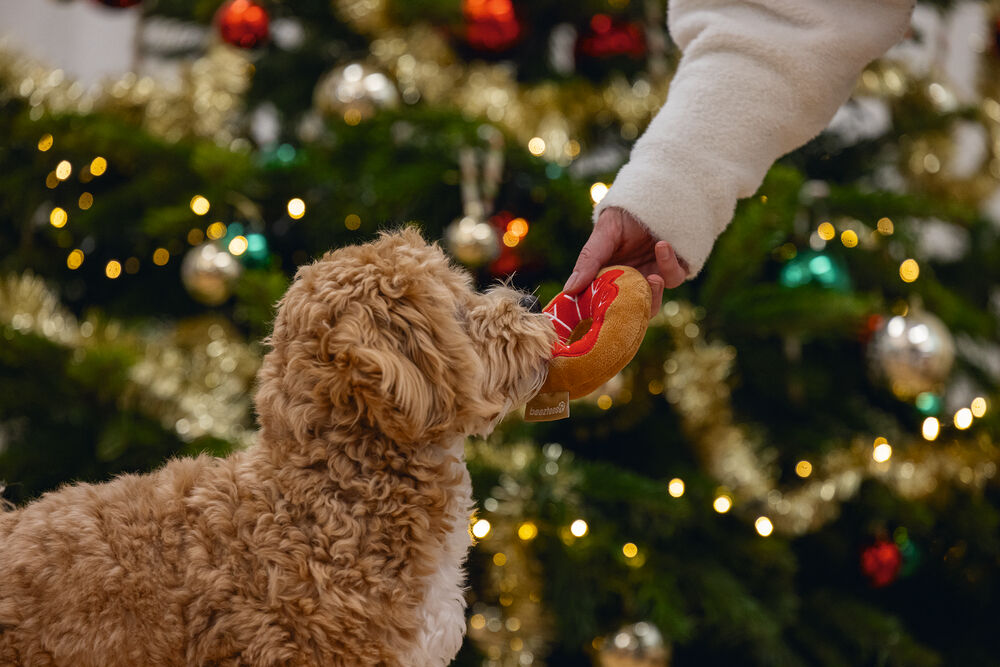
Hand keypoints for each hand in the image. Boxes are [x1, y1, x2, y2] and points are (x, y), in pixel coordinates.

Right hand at [564, 207, 686, 317]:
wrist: (653, 193)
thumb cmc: (622, 215)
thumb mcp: (602, 236)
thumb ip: (588, 262)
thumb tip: (568, 290)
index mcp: (610, 280)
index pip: (605, 307)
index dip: (601, 315)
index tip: (597, 315)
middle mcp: (632, 282)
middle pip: (631, 313)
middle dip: (633, 312)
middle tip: (632, 302)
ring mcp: (654, 277)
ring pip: (654, 302)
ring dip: (654, 292)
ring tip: (653, 276)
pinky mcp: (675, 268)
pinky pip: (674, 277)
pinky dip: (668, 265)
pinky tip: (662, 246)